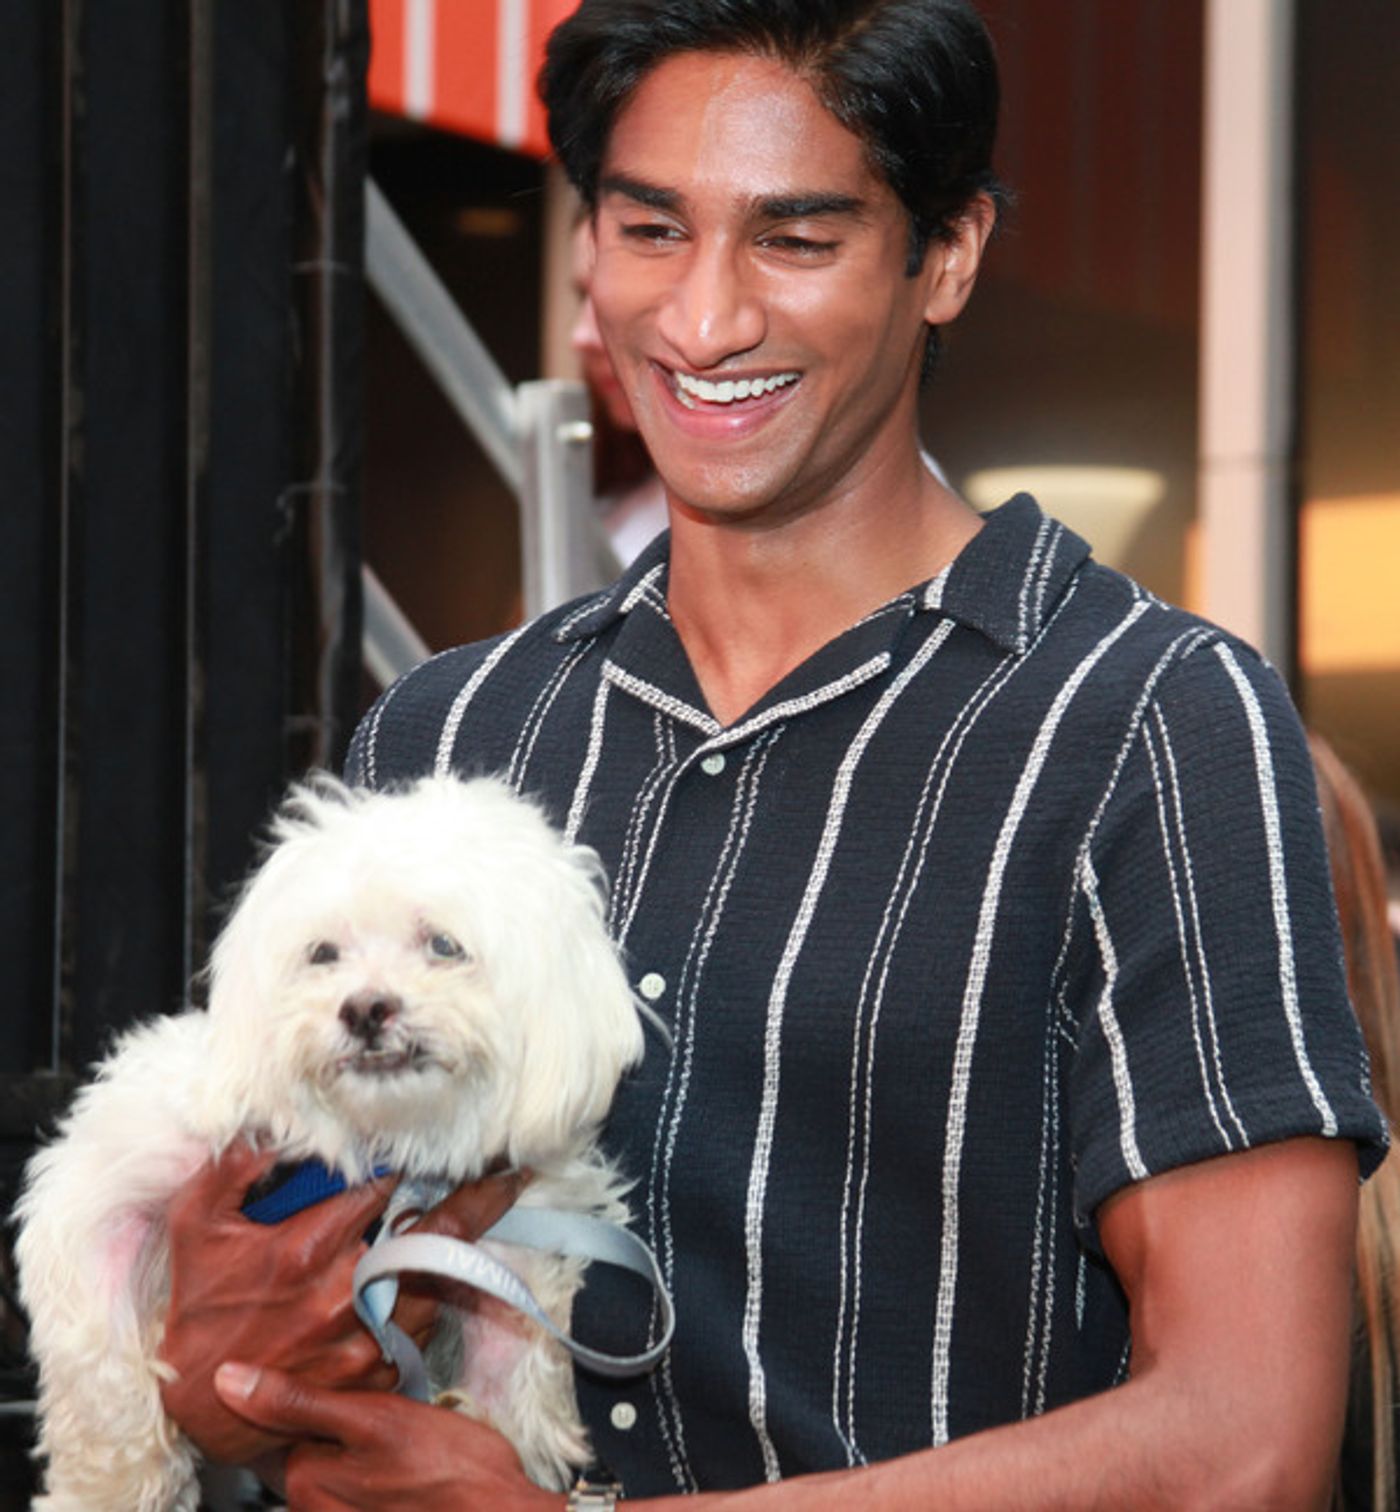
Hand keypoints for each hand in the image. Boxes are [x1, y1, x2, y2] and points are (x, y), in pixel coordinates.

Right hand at [157, 1142, 528, 1464]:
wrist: (203, 1399)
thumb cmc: (202, 1303)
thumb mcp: (199, 1223)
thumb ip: (234, 1166)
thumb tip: (269, 1122)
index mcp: (306, 1248)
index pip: (379, 1188)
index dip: (411, 1160)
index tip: (446, 1137)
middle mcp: (344, 1292)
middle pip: (430, 1236)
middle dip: (476, 1200)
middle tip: (512, 1173)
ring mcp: (364, 1336)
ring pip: (436, 1281)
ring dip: (460, 1247)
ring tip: (489, 1208)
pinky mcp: (375, 1370)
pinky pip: (424, 1324)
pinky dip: (436, 1292)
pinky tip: (443, 1269)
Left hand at [213, 1361, 559, 1510]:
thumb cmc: (447, 1467)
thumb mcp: (372, 1418)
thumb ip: (296, 1402)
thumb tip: (225, 1381)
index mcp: (305, 1478)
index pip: (270, 1423)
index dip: (285, 1382)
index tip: (302, 1347)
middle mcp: (314, 1507)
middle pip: (298, 1442)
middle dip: (314, 1406)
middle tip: (346, 1366)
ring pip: (327, 1457)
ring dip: (340, 1427)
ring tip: (371, 1396)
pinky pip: (352, 1477)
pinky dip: (362, 1450)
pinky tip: (393, 1435)